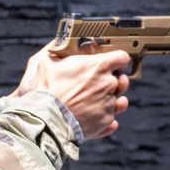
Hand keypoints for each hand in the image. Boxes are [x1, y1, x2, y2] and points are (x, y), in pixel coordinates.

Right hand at [11, 41, 130, 139]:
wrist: (47, 118)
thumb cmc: (47, 90)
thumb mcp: (46, 62)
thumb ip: (57, 53)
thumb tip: (55, 48)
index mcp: (99, 66)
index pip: (122, 57)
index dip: (117, 59)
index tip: (111, 63)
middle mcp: (108, 84)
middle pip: (122, 80)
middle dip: (113, 80)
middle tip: (100, 82)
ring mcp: (109, 104)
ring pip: (118, 100)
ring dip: (110, 99)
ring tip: (98, 100)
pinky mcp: (105, 121)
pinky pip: (111, 117)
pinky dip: (103, 117)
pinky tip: (92, 115)